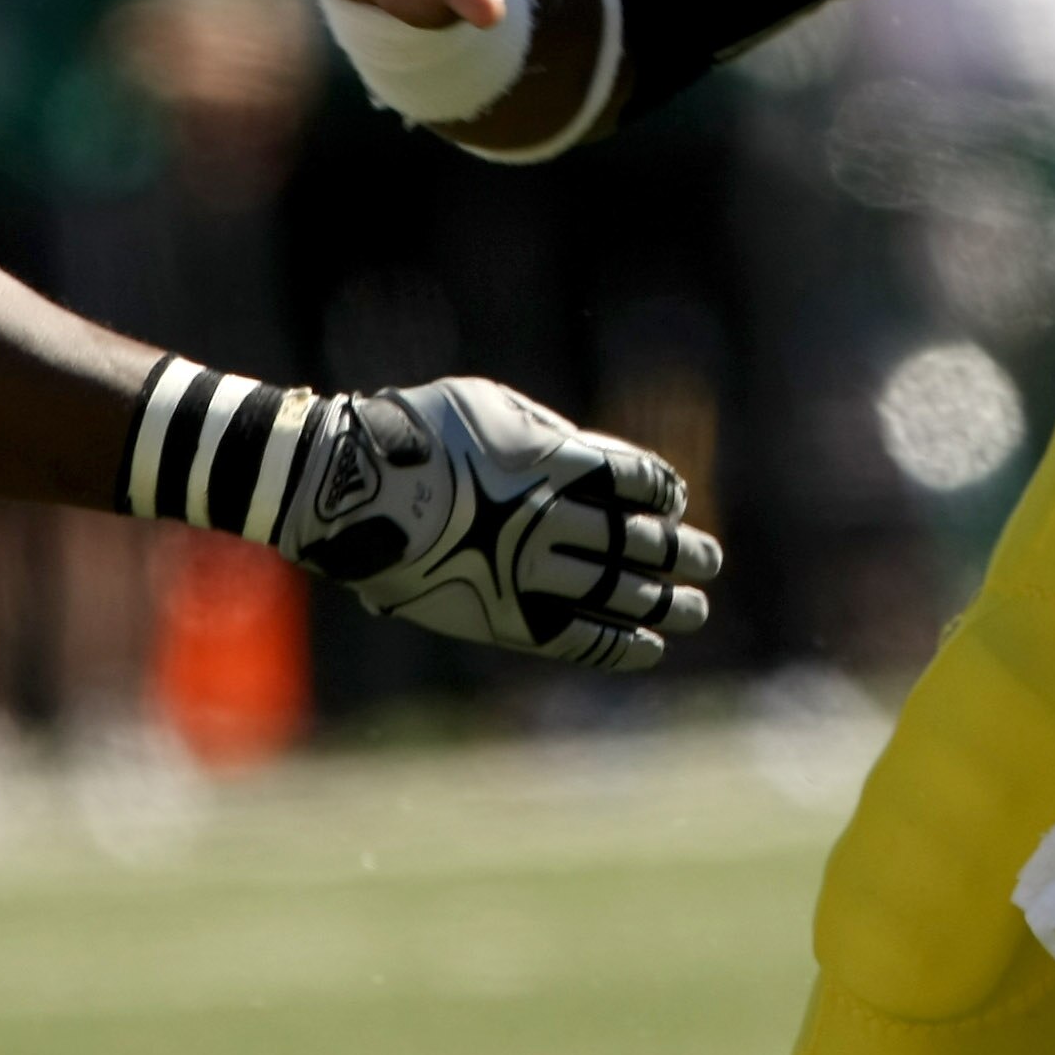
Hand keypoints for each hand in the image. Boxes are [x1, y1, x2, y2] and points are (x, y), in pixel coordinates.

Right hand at [274, 377, 721, 671]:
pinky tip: (647, 648)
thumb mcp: (488, 406)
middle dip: (677, 551)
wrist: (346, 488)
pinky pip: (573, 638)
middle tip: (709, 560)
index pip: (629, 480)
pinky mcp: (500, 617)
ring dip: (662, 602)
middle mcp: (549, 519)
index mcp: (550, 461)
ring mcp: (526, 571)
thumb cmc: (414, 434)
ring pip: (614, 591)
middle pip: (632, 539)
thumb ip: (544, 433)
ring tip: (695, 609)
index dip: (658, 492)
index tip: (674, 501)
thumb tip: (586, 456)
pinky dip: (615, 644)